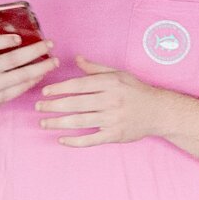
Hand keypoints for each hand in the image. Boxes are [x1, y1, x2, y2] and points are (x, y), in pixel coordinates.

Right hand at [0, 32, 54, 112]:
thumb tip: (17, 22)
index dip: (3, 41)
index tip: (19, 38)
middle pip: (12, 60)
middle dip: (34, 51)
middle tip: (49, 44)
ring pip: (21, 76)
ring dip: (41, 68)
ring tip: (54, 61)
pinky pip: (21, 88)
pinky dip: (35, 79)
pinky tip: (43, 73)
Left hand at [36, 56, 175, 145]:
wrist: (160, 111)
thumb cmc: (136, 90)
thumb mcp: (118, 74)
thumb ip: (95, 68)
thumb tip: (76, 58)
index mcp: (110, 84)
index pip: (79, 85)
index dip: (59, 89)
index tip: (45, 92)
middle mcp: (111, 101)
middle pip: (76, 104)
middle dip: (53, 106)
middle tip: (38, 107)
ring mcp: (113, 119)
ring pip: (80, 122)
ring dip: (58, 123)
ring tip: (43, 123)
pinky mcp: (115, 135)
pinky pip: (91, 140)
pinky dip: (75, 141)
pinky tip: (61, 140)